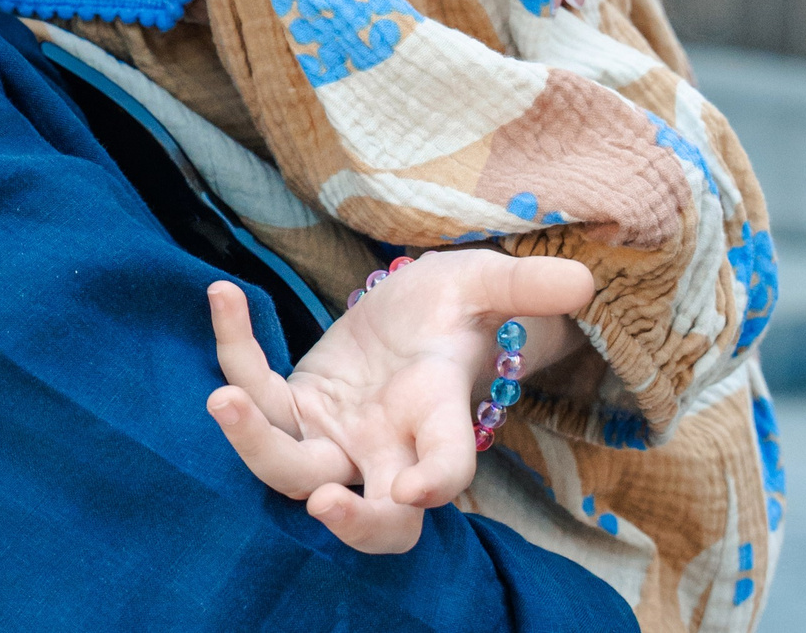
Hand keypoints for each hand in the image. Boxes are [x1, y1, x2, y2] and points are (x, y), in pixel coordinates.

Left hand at [203, 252, 594, 554]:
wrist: (414, 309)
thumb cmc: (457, 306)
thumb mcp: (485, 284)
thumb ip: (523, 286)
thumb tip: (582, 283)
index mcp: (439, 420)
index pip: (447, 467)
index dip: (438, 483)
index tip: (420, 489)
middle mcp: (387, 447)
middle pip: (374, 516)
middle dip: (351, 522)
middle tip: (320, 501)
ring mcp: (335, 435)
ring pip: (292, 472)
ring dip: (254, 444)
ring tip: (224, 397)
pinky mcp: (292, 407)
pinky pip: (255, 390)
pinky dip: (233, 348)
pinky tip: (224, 292)